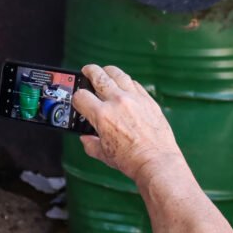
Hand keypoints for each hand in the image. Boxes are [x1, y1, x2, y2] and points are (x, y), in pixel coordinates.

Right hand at [72, 64, 183, 182]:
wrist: (156, 161)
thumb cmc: (131, 160)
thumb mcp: (103, 155)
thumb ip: (90, 144)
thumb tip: (86, 140)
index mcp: (102, 116)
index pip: (81, 96)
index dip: (76, 98)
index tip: (79, 100)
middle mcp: (117, 102)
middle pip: (98, 76)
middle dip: (89, 72)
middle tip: (86, 71)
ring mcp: (134, 99)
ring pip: (118, 74)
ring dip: (108, 71)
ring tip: (104, 71)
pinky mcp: (148, 100)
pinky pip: (134, 83)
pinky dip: (126, 81)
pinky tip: (124, 84)